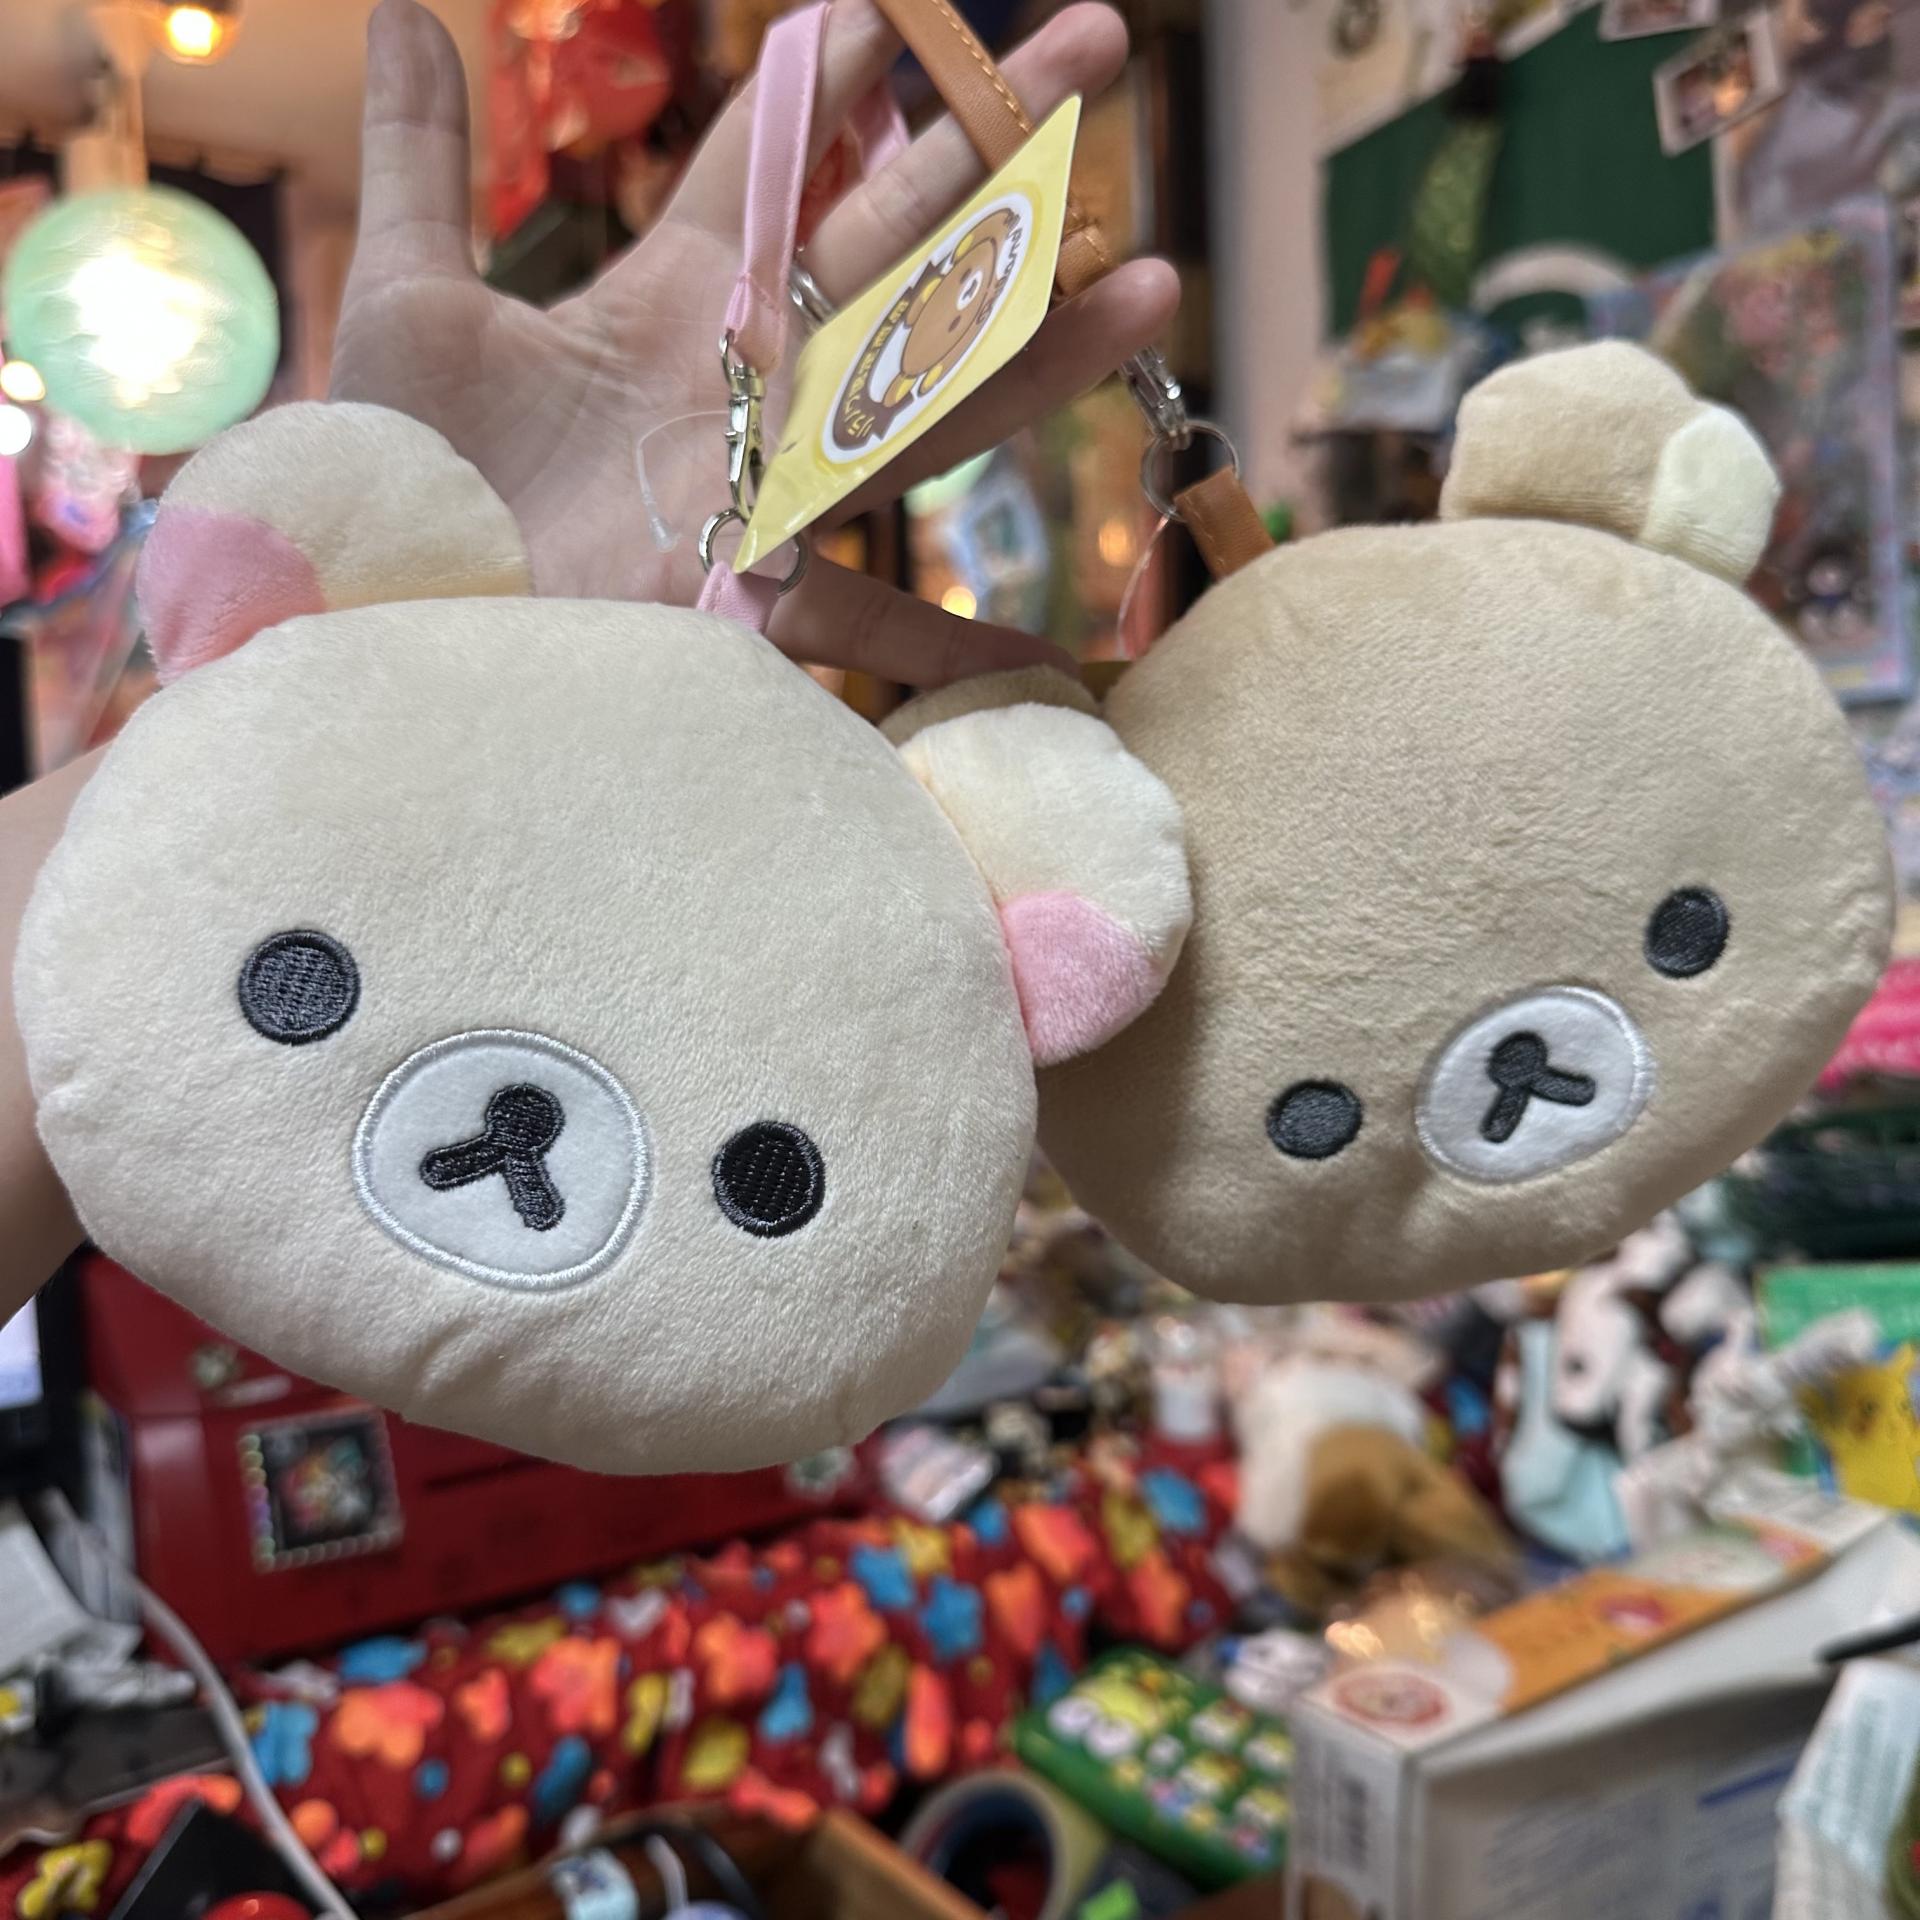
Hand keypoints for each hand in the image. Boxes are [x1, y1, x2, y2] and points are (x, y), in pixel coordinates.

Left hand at [330, 0, 1178, 685]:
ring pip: (927, 398)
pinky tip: (1052, 672)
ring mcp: (767, 482)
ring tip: (1151, 284)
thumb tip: (408, 7)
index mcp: (674, 299)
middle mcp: (748, 382)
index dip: (838, 71)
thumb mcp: (407, 302)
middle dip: (993, 140)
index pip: (780, 158)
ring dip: (1040, 348)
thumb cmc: (399, 470)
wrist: (397, 612)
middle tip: (1100, 44)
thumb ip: (424, 160)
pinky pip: (873, 619)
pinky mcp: (756, 588)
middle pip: (893, 241)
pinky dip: (957, 655)